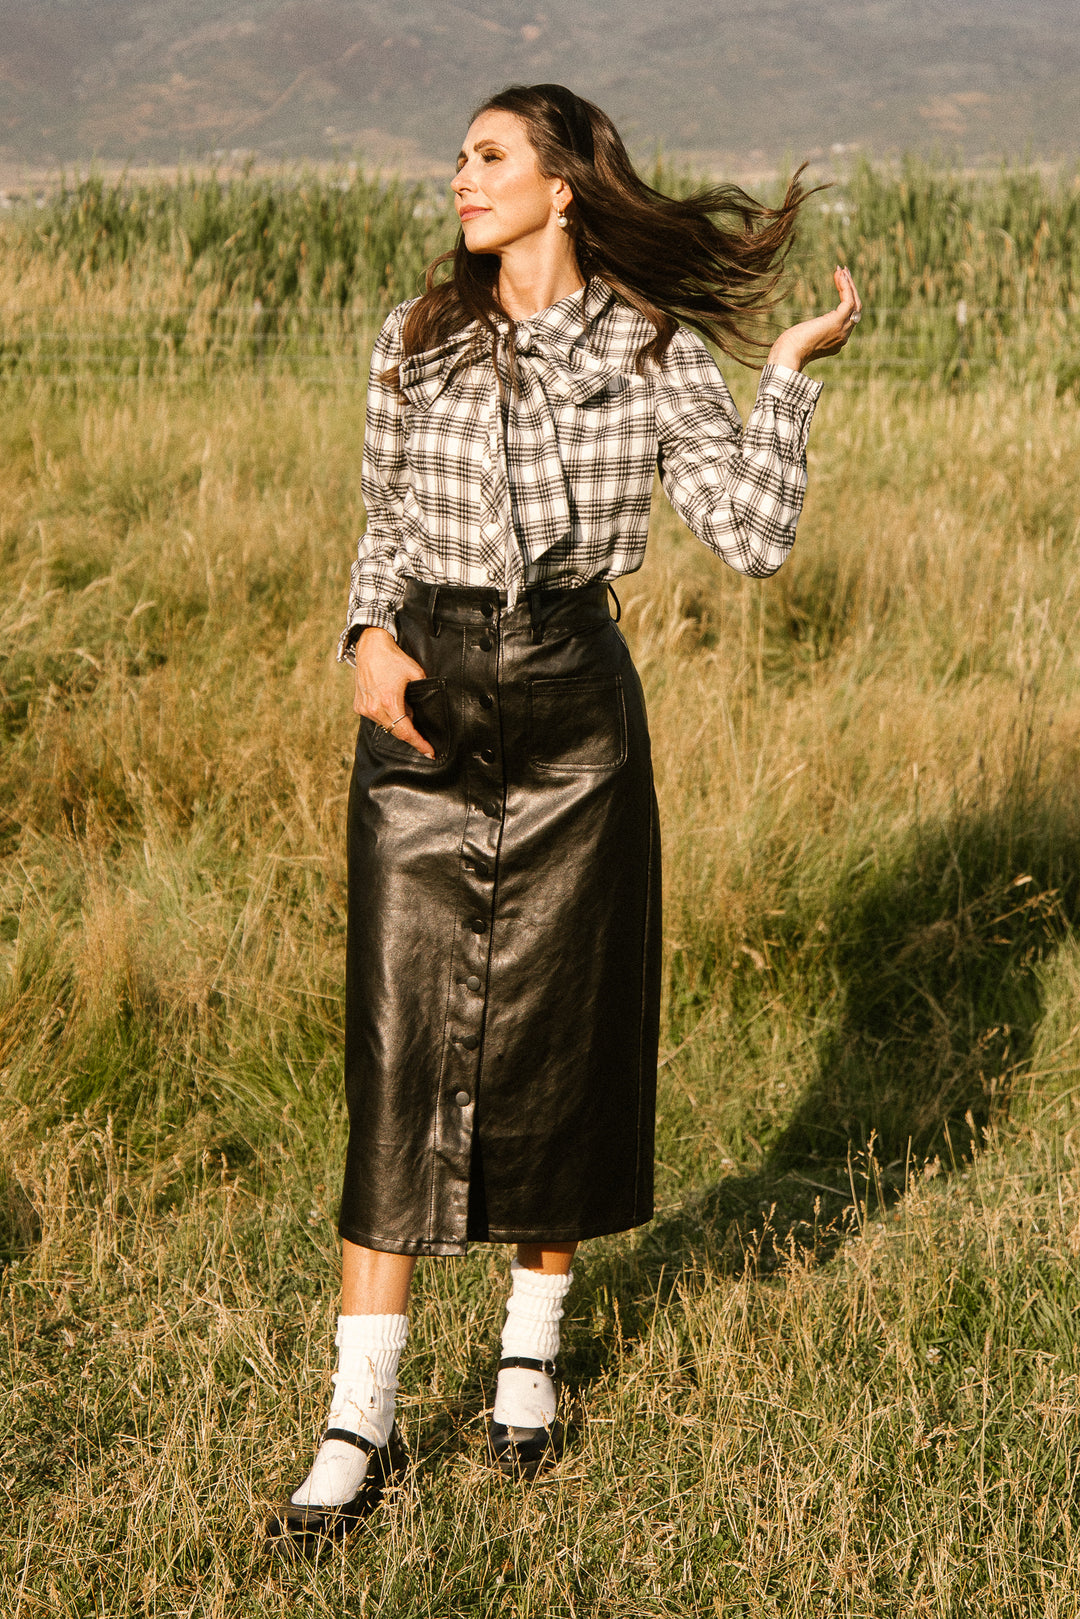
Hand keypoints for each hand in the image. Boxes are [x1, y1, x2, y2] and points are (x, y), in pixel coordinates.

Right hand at [352, 626, 434, 757]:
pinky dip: (385, 716)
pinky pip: (376, 718)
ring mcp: (365, 708)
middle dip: (410, 733)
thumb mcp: (416, 674)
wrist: (370, 647)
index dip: (419, 744)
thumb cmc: (393, 659)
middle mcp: (375, 708)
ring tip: (401, 705)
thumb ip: (421, 694)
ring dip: (396, 721)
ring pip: (386, 726)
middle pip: (396, 732)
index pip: (406, 732)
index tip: (430, 752)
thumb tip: (420, 711)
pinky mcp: (358, 706)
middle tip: (420, 729)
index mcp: (390, 702)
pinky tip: (389, 703)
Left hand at [768, 265, 861, 371]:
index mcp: (837, 341)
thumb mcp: (806, 337)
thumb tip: (809, 327)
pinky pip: (848, 300)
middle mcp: (843, 337)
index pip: (848, 317)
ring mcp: (843, 330)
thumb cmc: (790, 346)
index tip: (839, 282)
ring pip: (855, 303)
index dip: (845, 298)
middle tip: (844, 272)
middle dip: (850, 289)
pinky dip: (846, 286)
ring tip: (842, 269)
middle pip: (855, 309)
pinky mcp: (838, 322)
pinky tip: (840, 275)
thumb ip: (814, 331)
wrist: (788, 354)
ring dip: (849, 284)